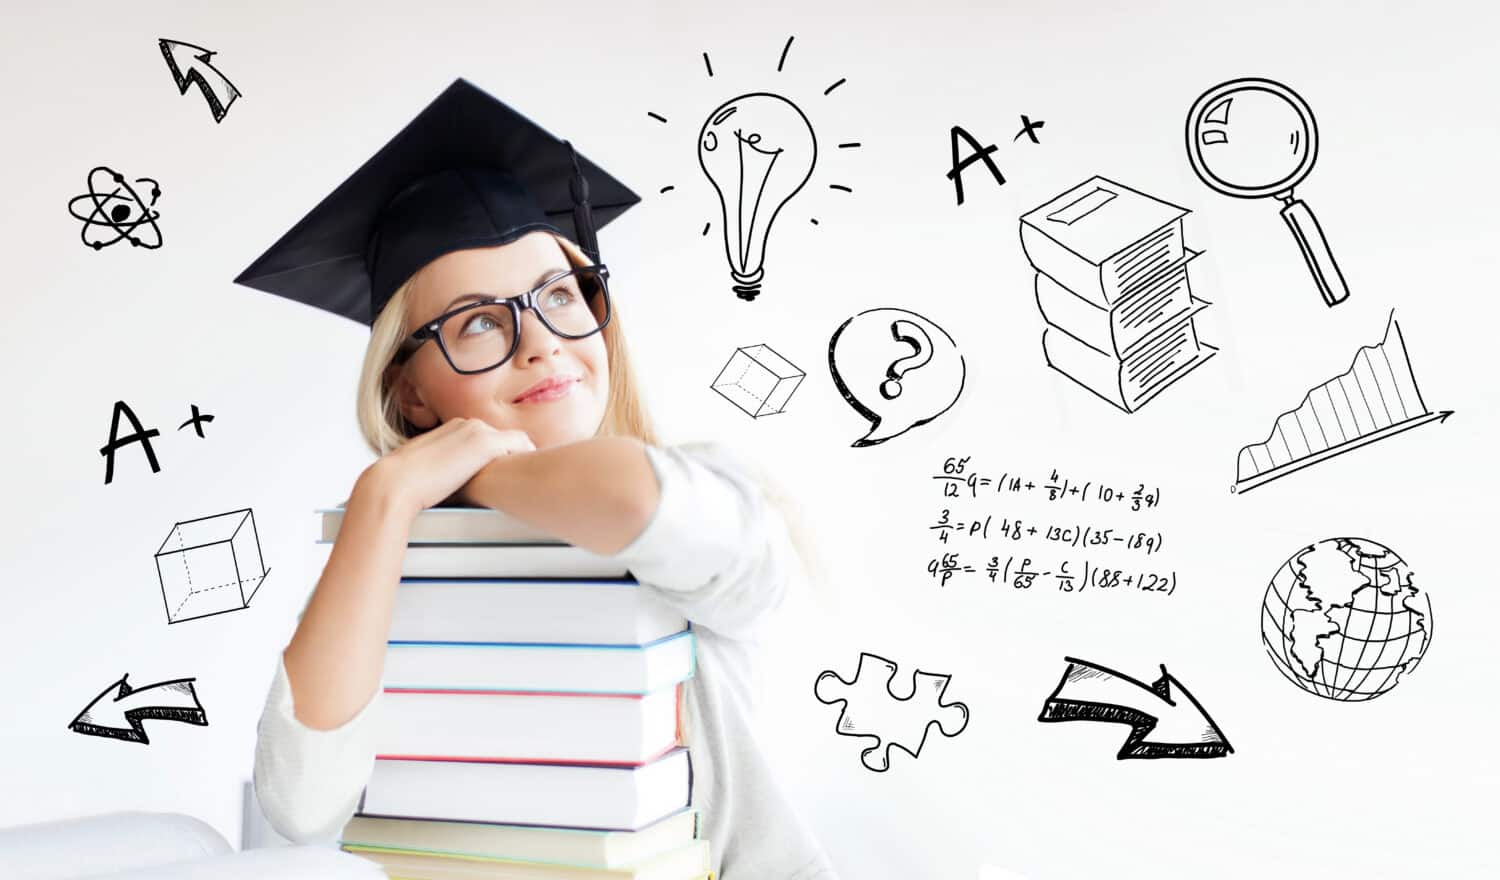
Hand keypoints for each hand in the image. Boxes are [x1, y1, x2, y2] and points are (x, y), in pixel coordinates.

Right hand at [355, 418, 534, 517]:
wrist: (395, 483)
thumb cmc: (406, 483)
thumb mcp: (430, 469)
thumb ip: (447, 468)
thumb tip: (453, 484)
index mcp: (454, 427)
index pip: (489, 438)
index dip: (501, 456)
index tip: (509, 474)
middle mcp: (468, 424)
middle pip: (506, 439)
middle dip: (516, 458)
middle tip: (526, 477)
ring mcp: (477, 430)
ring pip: (517, 442)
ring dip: (523, 459)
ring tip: (532, 478)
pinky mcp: (484, 443)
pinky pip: (522, 445)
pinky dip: (529, 458)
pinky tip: (531, 475)